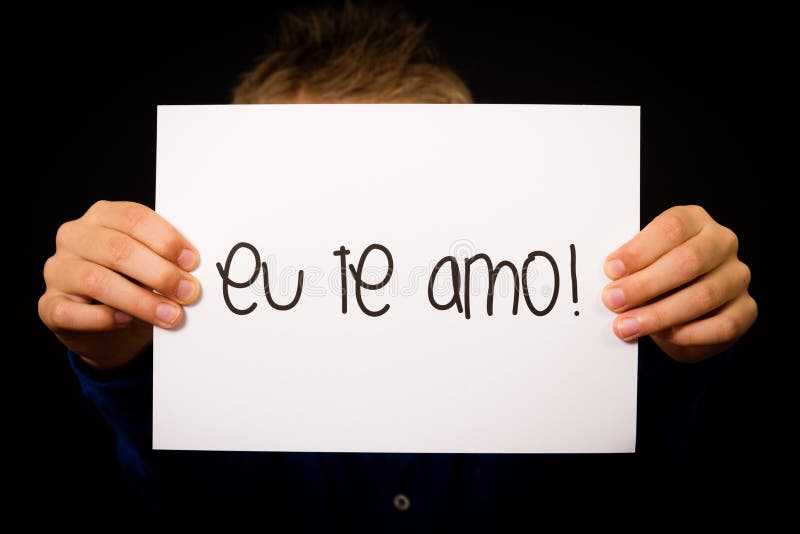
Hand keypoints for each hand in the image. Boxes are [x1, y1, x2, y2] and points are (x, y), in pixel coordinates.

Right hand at [38, 201, 200, 369]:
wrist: (110, 325)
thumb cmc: (136, 283)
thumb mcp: (151, 263)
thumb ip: (166, 258)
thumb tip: (193, 269)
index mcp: (102, 215)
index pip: (134, 218)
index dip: (166, 240)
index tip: (193, 262)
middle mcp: (74, 237)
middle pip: (118, 249)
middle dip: (159, 273)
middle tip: (189, 293)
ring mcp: (58, 270)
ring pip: (97, 281)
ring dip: (141, 300)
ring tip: (171, 314)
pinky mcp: (50, 304)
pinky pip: (73, 312)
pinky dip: (103, 318)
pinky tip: (126, 321)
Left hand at [602, 205, 756, 361]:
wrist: (683, 309)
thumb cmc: (655, 276)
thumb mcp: (640, 262)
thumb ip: (629, 265)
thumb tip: (608, 279)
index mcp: (694, 220)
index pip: (671, 228)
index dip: (639, 250)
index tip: (611, 270)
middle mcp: (722, 243)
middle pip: (688, 261)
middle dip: (645, 284)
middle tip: (613, 301)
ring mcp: (737, 276)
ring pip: (703, 295)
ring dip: (659, 314)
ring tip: (627, 326)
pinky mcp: (746, 309)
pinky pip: (722, 325)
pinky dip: (689, 334)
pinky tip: (664, 335)